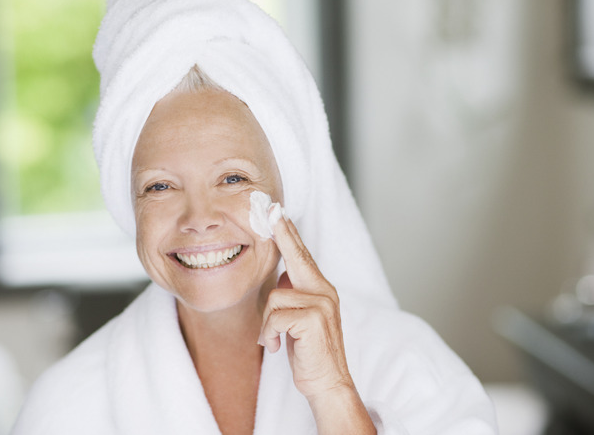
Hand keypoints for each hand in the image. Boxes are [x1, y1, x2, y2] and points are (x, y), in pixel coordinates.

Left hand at [258, 213, 375, 433]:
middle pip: (297, 257)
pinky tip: (277, 347)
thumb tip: (281, 278)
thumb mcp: (299, 320)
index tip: (278, 211)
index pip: (302, 255)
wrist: (327, 384)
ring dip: (266, 324)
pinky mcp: (313, 319)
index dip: (289, 233)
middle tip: (271, 210)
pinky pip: (275, 317)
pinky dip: (269, 334)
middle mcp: (325, 291)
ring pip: (274, 297)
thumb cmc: (309, 353)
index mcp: (321, 289)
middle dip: (283, 234)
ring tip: (274, 340)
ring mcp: (322, 304)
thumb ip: (294, 296)